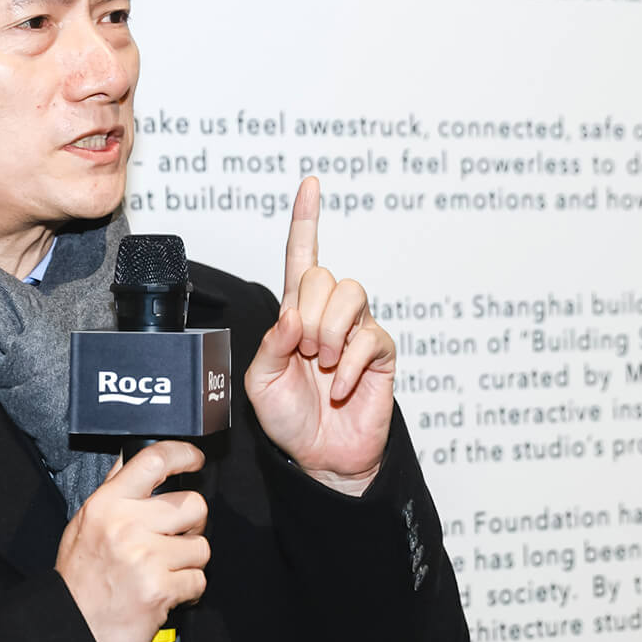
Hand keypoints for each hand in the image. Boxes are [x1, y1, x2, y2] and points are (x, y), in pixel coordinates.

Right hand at [55, 440, 210, 641]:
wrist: (70, 629)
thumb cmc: (79, 578)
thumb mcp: (84, 523)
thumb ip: (113, 490)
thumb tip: (135, 457)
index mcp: (106, 504)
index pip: (153, 460)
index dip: (183, 454)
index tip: (194, 460)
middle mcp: (126, 526)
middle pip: (193, 505)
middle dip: (193, 524)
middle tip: (176, 538)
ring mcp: (144, 558)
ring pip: (201, 547)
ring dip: (189, 562)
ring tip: (165, 571)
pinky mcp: (160, 590)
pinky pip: (198, 580)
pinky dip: (187, 590)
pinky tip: (166, 592)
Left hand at [244, 176, 395, 494]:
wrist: (320, 457)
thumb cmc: (288, 418)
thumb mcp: (260, 381)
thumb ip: (271, 343)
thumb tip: (293, 314)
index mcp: (296, 313)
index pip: (302, 256)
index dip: (307, 219)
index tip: (311, 183)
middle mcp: (329, 314)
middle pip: (324, 275)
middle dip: (308, 314)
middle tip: (305, 353)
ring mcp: (358, 331)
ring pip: (350, 294)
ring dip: (329, 332)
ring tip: (323, 365)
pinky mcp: (381, 353)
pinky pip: (368, 337)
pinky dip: (347, 365)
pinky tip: (338, 388)